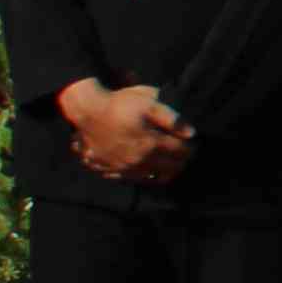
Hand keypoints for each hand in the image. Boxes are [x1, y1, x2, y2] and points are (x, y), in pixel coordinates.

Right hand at [58, 78, 193, 184]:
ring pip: (152, 177)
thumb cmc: (121, 104)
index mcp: (151, 144)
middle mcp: (139, 161)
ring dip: (164, 172)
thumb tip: (191, 133)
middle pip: (170, 169)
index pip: (180, 153)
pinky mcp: (110, 170)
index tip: (193, 144)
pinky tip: (147, 167)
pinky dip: (144, 175)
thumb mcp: (150, 103)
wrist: (88, 111)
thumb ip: (172, 119)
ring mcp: (123, 168)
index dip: (190, 149)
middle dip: (181, 162)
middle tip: (184, 155)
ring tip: (168, 162)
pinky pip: (133, 179)